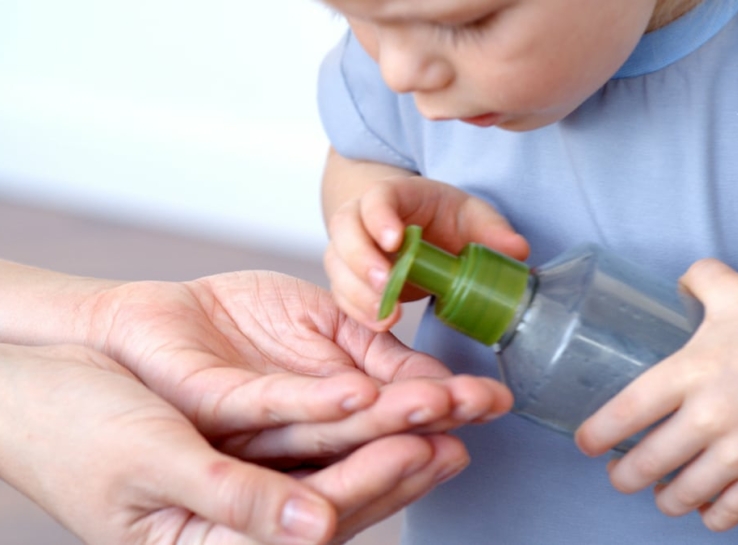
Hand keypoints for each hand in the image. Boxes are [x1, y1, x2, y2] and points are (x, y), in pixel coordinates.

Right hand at [0, 343, 469, 544]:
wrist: (38, 390)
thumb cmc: (73, 430)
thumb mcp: (151, 462)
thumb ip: (233, 499)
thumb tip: (313, 534)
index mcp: (216, 543)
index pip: (319, 517)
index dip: (376, 480)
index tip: (427, 445)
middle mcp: (243, 520)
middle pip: (344, 493)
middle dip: (408, 457)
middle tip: (466, 425)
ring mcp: (250, 483)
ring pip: (339, 463)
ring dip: (398, 434)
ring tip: (452, 411)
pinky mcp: (250, 449)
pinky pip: (314, 439)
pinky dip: (357, 419)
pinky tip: (392, 401)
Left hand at [83, 271, 511, 462]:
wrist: (156, 315)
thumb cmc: (240, 323)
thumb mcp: (326, 324)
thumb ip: (376, 350)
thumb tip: (438, 376)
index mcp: (330, 419)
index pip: (396, 419)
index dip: (446, 410)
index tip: (496, 401)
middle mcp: (299, 438)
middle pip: (375, 434)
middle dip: (432, 419)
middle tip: (483, 407)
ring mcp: (259, 431)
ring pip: (332, 431)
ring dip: (388, 419)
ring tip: (440, 404)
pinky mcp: (218, 409)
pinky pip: (272, 409)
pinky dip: (318, 401)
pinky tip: (360, 393)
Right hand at [324, 174, 529, 329]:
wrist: (424, 230)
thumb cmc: (446, 219)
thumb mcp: (473, 216)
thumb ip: (493, 231)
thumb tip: (517, 250)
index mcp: (395, 194)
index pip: (376, 198)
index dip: (379, 217)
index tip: (395, 240)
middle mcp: (363, 217)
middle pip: (344, 229)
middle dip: (361, 258)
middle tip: (384, 283)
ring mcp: (352, 247)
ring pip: (337, 263)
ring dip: (357, 291)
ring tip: (385, 315)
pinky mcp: (351, 276)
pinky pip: (342, 291)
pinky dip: (357, 309)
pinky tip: (380, 323)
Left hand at [575, 259, 737, 532]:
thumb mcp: (733, 291)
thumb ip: (699, 278)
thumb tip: (679, 280)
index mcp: (690, 373)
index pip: (628, 411)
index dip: (598, 434)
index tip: (586, 445)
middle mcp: (708, 417)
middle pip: (647, 464)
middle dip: (624, 477)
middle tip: (620, 475)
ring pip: (682, 495)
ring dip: (664, 500)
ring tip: (661, 493)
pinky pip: (728, 512)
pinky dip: (710, 517)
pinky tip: (703, 508)